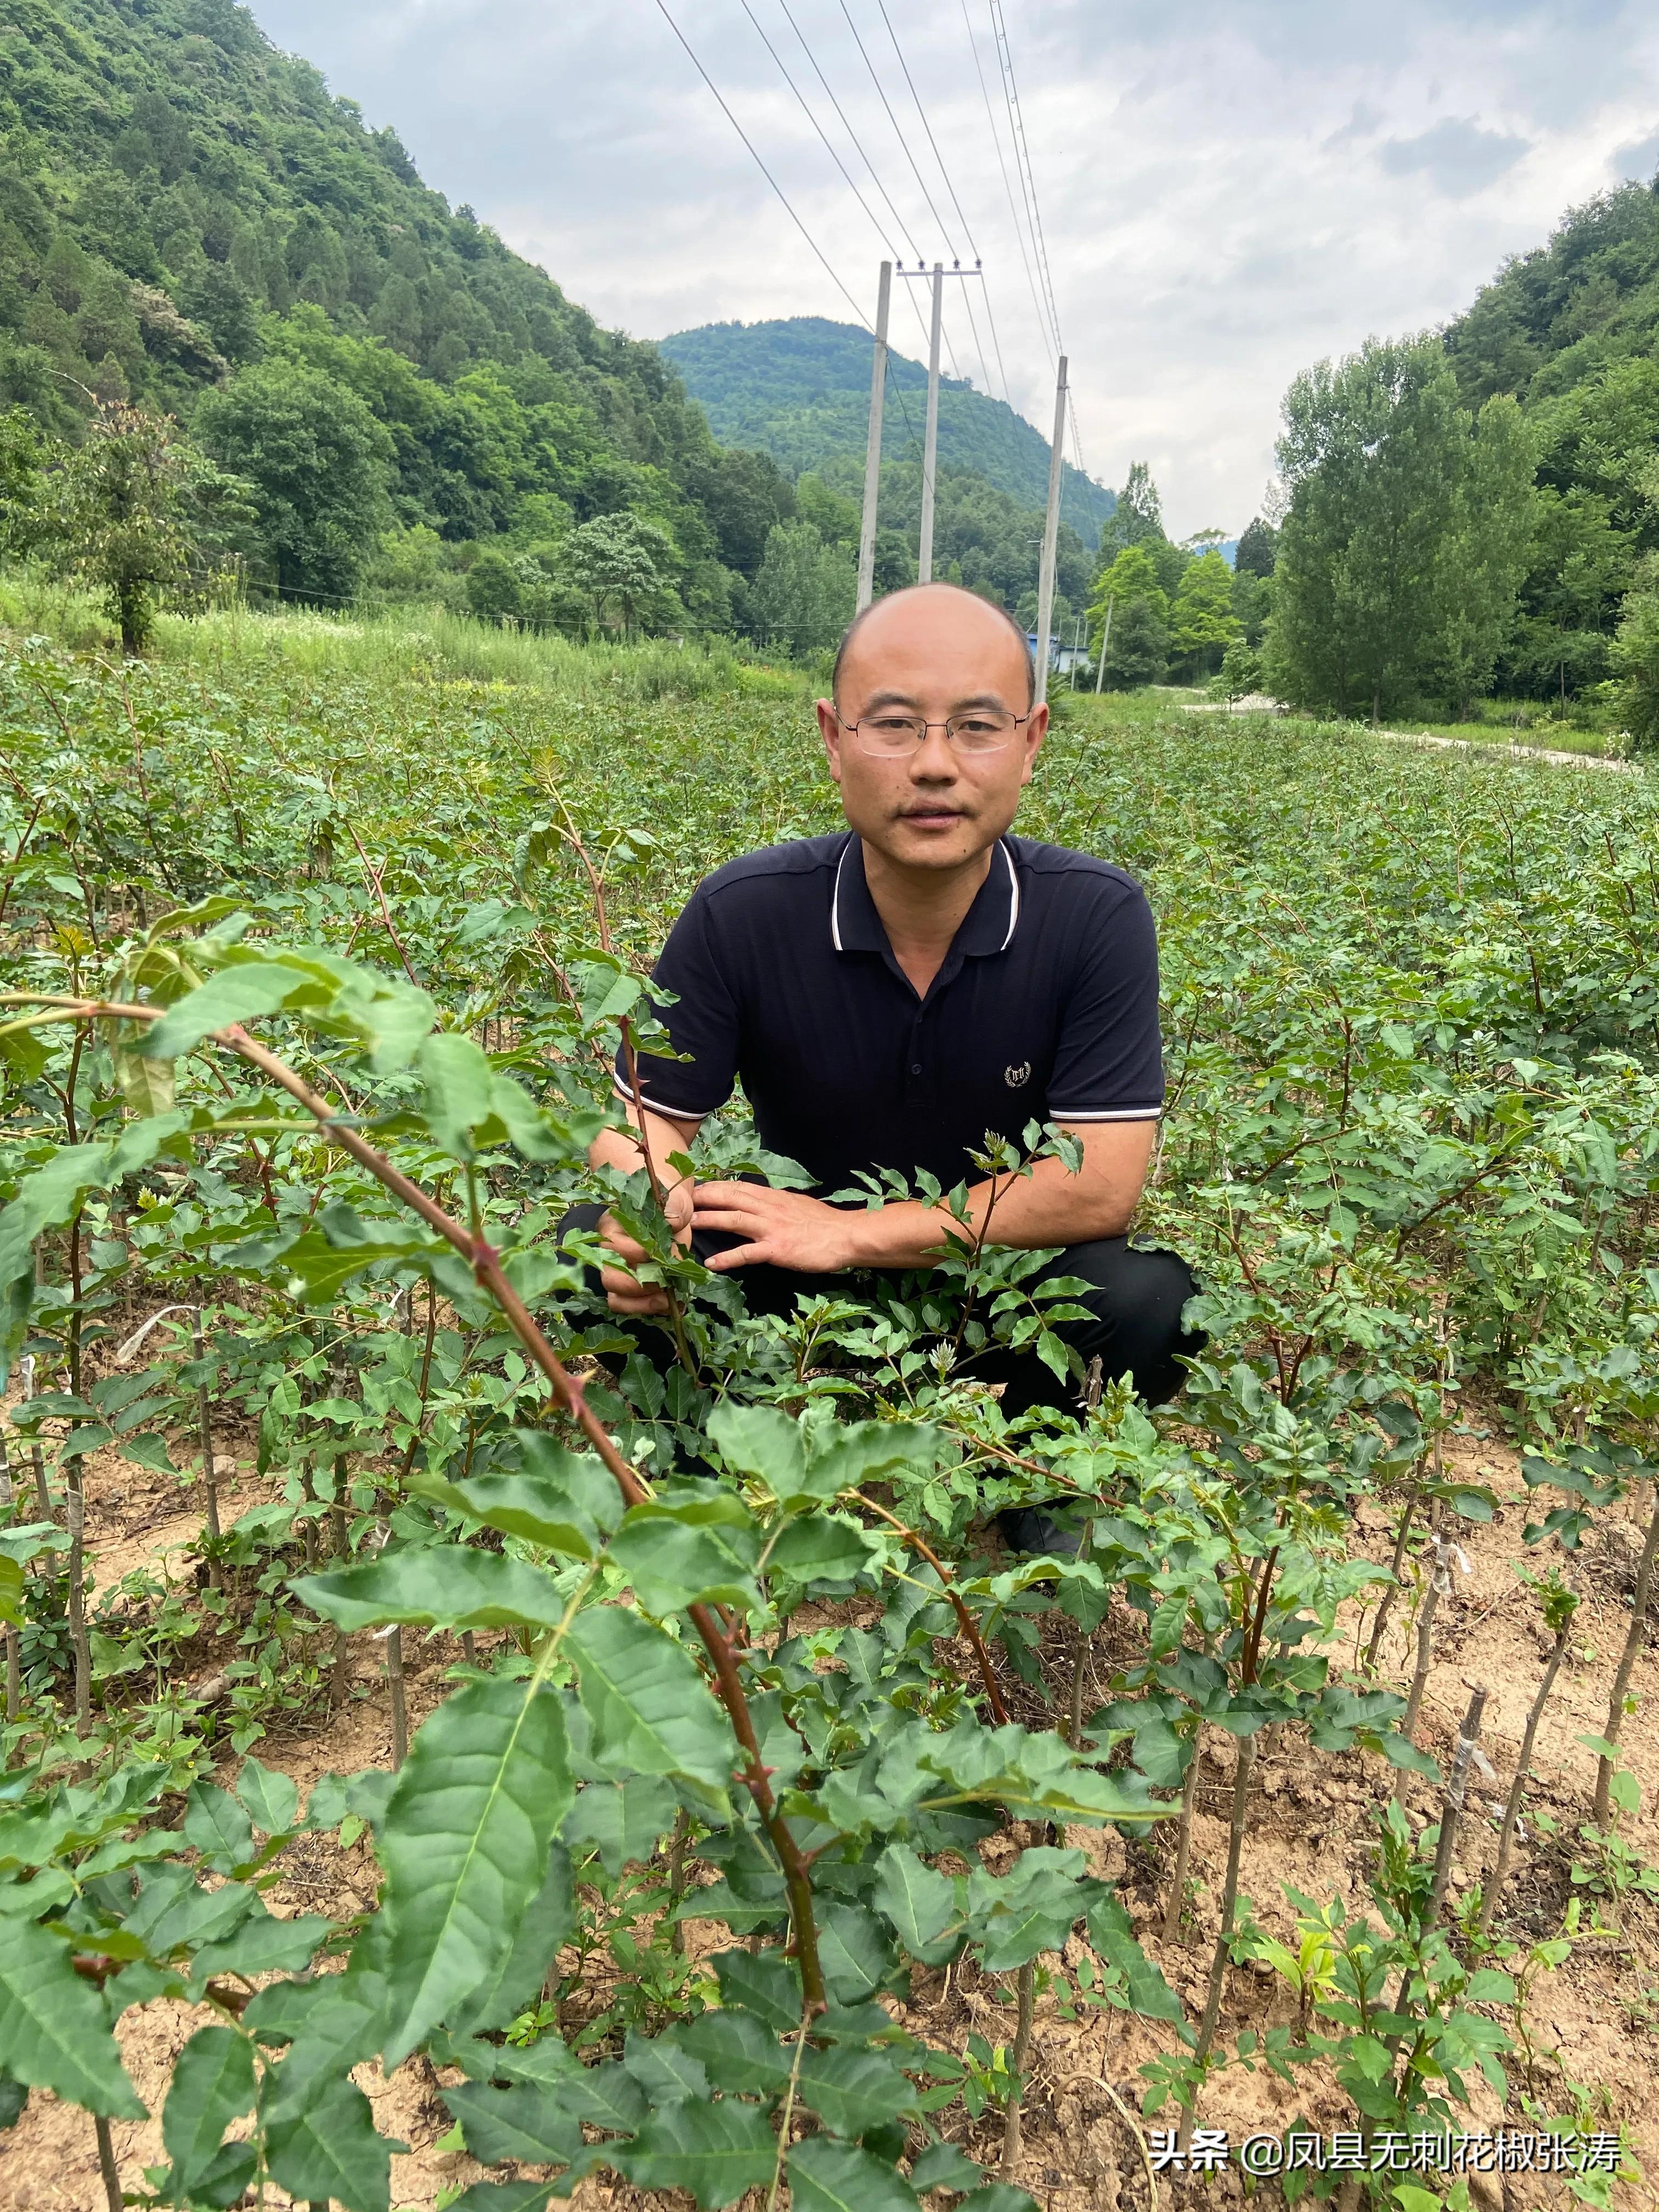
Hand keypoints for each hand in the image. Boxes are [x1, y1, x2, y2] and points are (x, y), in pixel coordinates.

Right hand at [597, 1177, 693, 1315]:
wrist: (671, 1212)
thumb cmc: (667, 1204)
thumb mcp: (673, 1202)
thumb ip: (672, 1210)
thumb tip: (671, 1221)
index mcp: (612, 1226)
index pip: (616, 1246)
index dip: (640, 1253)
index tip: (662, 1253)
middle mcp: (607, 1251)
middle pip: (609, 1277)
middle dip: (640, 1285)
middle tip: (665, 1282)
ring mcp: (616, 1272)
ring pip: (615, 1297)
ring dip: (643, 1303)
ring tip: (668, 1299)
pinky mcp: (628, 1287)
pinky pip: (624, 1305)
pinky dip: (644, 1308)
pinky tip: (666, 1302)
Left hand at [692, 1182, 860, 1273]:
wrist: (847, 1236)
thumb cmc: (823, 1224)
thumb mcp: (795, 1205)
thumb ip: (774, 1204)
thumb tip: (756, 1204)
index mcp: (772, 1197)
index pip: (736, 1187)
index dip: (712, 1186)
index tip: (693, 1188)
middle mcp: (768, 1208)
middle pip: (728, 1197)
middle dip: (701, 1198)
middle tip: (677, 1202)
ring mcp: (771, 1228)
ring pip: (732, 1220)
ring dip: (707, 1221)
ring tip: (685, 1226)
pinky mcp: (777, 1249)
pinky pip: (747, 1253)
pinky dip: (727, 1258)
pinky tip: (711, 1265)